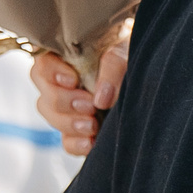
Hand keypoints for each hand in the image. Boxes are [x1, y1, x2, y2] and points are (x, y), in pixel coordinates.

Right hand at [29, 25, 130, 157]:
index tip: (73, 80)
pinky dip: (76, 144)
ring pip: (54, 119)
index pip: (42, 67)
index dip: (52, 75)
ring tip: (92, 125)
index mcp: (65, 57)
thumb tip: (101, 98)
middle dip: (65, 104)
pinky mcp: (81, 127)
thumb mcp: (125, 49)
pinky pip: (67, 141)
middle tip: (89, 106)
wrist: (149, 70)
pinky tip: (91, 143)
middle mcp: (62, 82)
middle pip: (46, 97)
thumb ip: (113, 66)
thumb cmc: (131, 50)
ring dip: (70, 124)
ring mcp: (70, 107)